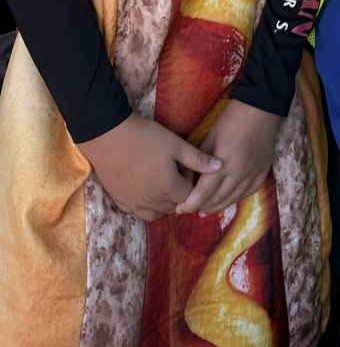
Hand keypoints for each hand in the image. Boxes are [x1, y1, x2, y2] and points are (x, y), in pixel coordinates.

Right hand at [77, 113, 222, 221]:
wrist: (108, 137)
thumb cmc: (146, 138)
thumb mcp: (176, 144)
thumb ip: (198, 159)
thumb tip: (220, 166)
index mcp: (169, 189)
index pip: (190, 195)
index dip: (191, 181)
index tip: (185, 165)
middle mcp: (153, 202)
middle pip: (174, 206)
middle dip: (180, 192)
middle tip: (174, 171)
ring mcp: (134, 204)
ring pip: (156, 213)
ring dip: (164, 202)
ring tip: (161, 181)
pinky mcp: (120, 201)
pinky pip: (137, 212)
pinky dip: (145, 205)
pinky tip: (144, 188)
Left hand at [174, 101, 281, 216]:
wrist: (261, 109)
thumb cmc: (232, 119)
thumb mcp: (210, 136)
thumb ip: (198, 159)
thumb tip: (186, 176)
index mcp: (223, 164)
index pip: (204, 192)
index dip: (190, 204)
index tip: (180, 209)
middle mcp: (239, 174)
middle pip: (218, 199)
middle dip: (202, 207)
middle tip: (189, 209)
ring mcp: (253, 174)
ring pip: (233, 198)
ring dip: (218, 206)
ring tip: (205, 210)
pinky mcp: (263, 172)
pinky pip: (249, 192)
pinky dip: (236, 198)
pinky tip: (228, 200)